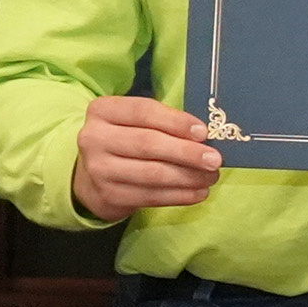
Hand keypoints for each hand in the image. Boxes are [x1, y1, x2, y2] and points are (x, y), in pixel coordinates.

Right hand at [73, 94, 222, 222]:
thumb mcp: (134, 122)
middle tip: (215, 159)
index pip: (143, 111)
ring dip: (188, 177)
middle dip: (187, 152)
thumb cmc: (125, 140)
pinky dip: (180, 195)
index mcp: (102, 110)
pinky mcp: (108, 195)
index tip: (203, 132)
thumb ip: (163, 122)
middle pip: (148, 143)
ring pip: (152, 174)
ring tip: (211, 176)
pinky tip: (198, 192)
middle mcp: (94, 138)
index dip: (176, 121)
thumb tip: (205, 135)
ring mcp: (98, 169)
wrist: (93, 176)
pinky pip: (151, 196)